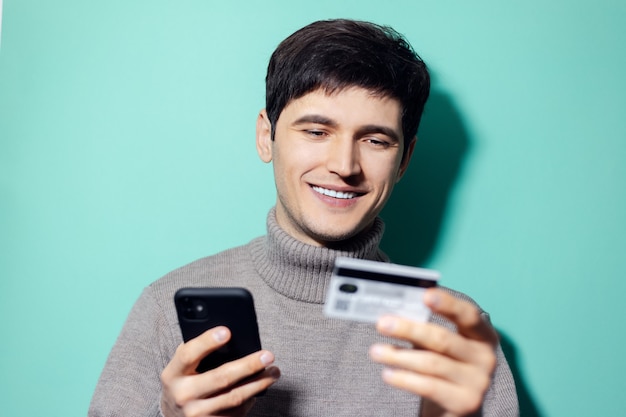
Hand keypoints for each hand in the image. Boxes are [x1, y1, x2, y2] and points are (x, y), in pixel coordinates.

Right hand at [160, 326, 280, 416]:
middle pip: (221, 378)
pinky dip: (252, 398)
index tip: (227, 331)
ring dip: (259, 383)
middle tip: (268, 355)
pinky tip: (260, 387)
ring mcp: (197, 414)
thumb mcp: (181, 366)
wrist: (173, 416)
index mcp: (173, 374)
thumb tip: (228, 334)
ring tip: (274, 372)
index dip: (207, 342)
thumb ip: (197, 351)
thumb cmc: (183, 381)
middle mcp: (183, 395)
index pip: (188, 355)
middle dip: (248, 365)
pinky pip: (237, 411)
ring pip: (235, 397)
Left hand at [369, 288, 497, 416]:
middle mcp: (485, 357)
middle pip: (442, 339)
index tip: (426, 295)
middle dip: (409, 329)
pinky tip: (388, 374)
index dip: (448, 304)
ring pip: (431, 363)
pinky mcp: (465, 403)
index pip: (468, 315)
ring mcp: (477, 382)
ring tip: (376, 351)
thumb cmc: (445, 365)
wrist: (456, 405)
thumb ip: (425, 327)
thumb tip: (393, 314)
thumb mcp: (440, 344)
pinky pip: (428, 386)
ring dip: (398, 356)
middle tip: (383, 324)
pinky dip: (404, 379)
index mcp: (483, 335)